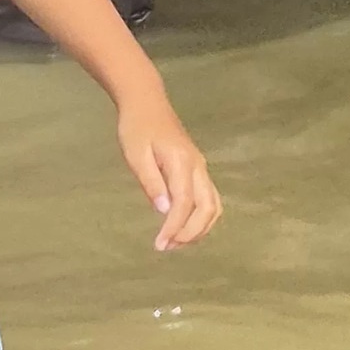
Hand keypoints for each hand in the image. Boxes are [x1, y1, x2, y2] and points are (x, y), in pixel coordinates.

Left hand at [115, 89, 221, 250]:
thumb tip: (164, 211)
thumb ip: (152, 183)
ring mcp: (201, 167)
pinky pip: (209, 197)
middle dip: (190, 233)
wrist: (147, 103)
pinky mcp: (198, 168)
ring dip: (199, 228)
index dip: (174, 228)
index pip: (184, 204)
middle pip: (207, 207)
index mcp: (181, 162)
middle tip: (167, 247)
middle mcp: (197, 166)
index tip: (159, 245)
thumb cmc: (136, 128)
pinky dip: (202, 217)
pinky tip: (184, 225)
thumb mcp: (136, 155)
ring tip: (176, 241)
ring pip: (213, 204)